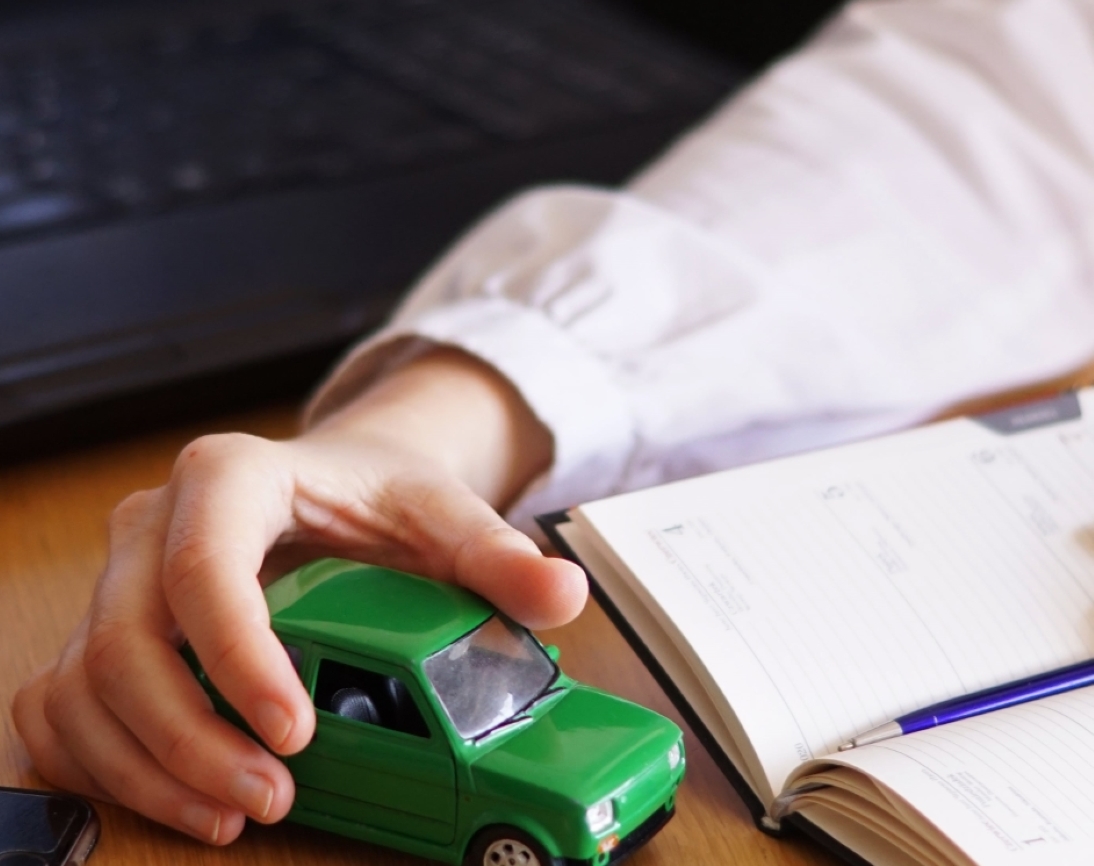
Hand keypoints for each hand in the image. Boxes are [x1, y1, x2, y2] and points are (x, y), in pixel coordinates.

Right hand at [13, 348, 586, 843]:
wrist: (338, 481)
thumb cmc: (379, 495)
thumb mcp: (443, 514)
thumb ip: (499, 555)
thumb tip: (561, 593)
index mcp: (232, 476)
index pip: (203, 565)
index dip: (236, 656)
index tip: (292, 731)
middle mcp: (155, 523)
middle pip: (126, 641)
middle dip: (189, 737)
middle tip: (270, 797)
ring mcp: (121, 577)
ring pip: (84, 684)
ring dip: (146, 766)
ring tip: (234, 812)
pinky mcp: (107, 625)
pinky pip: (64, 702)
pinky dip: (103, 760)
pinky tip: (172, 793)